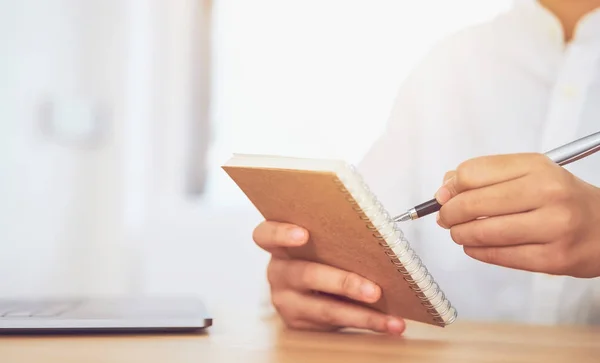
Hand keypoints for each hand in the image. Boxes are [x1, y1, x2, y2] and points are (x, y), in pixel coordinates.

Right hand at [252, 221, 405, 334]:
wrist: (310, 287)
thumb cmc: (320, 256)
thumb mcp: (319, 243)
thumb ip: (332, 238)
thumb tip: (377, 238)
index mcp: (279, 246)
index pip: (266, 235)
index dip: (281, 234)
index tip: (303, 235)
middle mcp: (278, 273)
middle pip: (306, 275)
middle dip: (344, 283)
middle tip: (373, 291)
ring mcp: (285, 300)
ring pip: (324, 309)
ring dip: (361, 315)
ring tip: (389, 319)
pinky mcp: (297, 323)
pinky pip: (334, 325)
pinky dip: (365, 323)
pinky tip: (387, 324)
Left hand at [434, 153, 599, 277]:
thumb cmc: (562, 199)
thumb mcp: (531, 174)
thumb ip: (486, 176)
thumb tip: (444, 189)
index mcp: (537, 167)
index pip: (473, 173)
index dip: (451, 187)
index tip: (444, 195)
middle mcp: (547, 193)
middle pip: (473, 203)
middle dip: (449, 214)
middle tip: (445, 218)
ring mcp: (553, 227)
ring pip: (483, 232)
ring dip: (460, 234)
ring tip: (459, 233)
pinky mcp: (553, 259)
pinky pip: (499, 256)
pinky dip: (477, 251)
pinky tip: (474, 246)